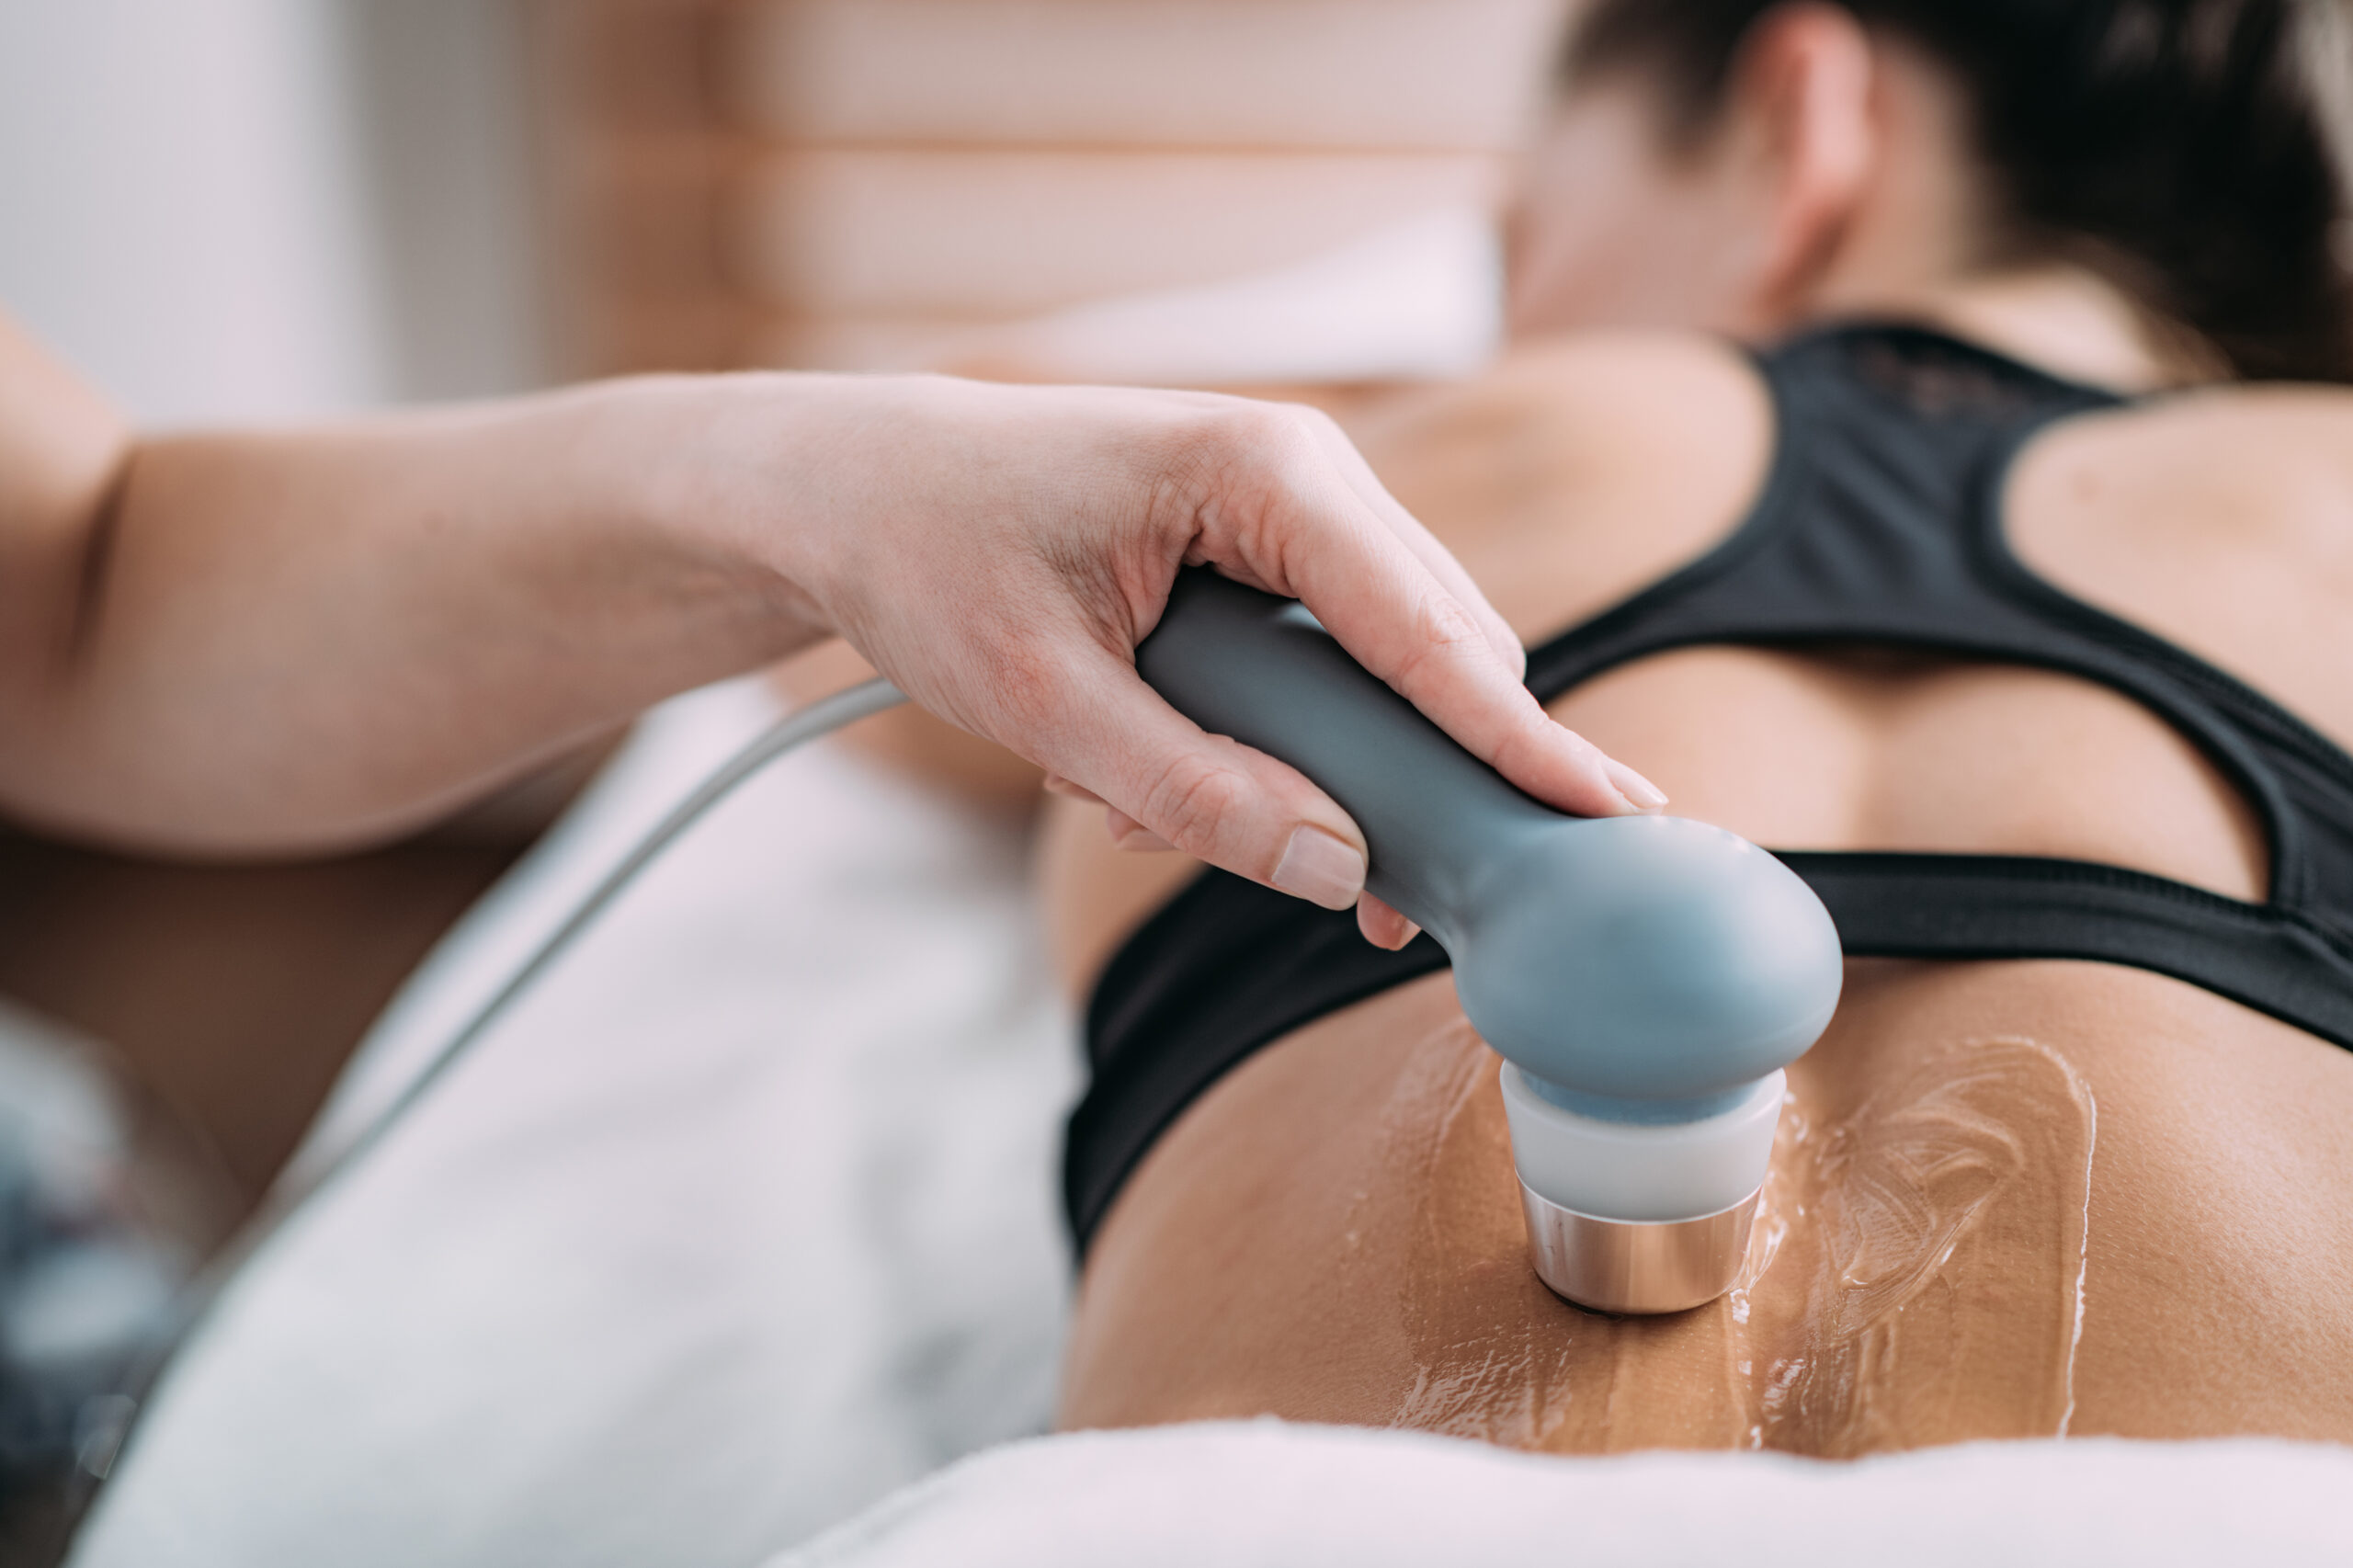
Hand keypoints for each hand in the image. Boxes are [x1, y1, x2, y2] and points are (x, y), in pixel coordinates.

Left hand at [712, 375, 1666, 947]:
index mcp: (1265, 474)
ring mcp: (1286, 515)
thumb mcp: (1047, 699)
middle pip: (1433, 654)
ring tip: (1128, 801)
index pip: (1427, 629)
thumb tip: (1341, 871)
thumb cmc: (930, 557)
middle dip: (1407, 784)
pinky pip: (1317, 670)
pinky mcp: (1256, 558)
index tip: (1612, 817)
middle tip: (1391, 912)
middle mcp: (1302, 477)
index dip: (1518, 740)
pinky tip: (1131, 776)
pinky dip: (1261, 748)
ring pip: (1377, 673)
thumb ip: (1196, 790)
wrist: (852, 487)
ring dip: (1303, 774)